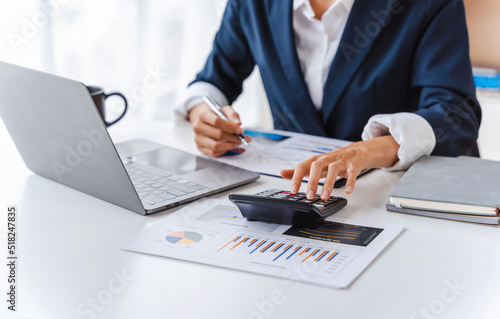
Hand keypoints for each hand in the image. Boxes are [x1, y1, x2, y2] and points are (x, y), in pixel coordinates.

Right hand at [188, 102, 251, 156]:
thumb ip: (233, 114)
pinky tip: (228, 146)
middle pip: (217, 134)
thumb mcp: (225, 110)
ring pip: (215, 146)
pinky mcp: (200, 147)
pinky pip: (213, 153)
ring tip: (236, 143)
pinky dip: (224, 151)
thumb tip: (238, 123)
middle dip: (232, 137)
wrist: (205, 121)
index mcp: (203, 115)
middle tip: (240, 138)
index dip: (230, 127)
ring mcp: (198, 138)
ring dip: (229, 146)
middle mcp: (198, 127)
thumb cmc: (216, 115)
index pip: (216, 121)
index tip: (240, 130)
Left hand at [280, 135, 399, 198]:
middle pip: (317, 166)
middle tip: (309, 196)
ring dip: (328, 184)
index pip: (302, 166)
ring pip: (333, 170)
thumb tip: (282, 172)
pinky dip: (350, 182)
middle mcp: (326, 159)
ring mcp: (340, 161)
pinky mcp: (352, 166)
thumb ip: (299, 170)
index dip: (296, 177)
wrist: (355, 152)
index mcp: (315, 160)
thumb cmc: (332, 160)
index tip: (293, 190)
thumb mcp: (314, 165)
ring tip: (324, 196)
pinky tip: (348, 191)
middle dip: (312, 181)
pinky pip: (351, 173)